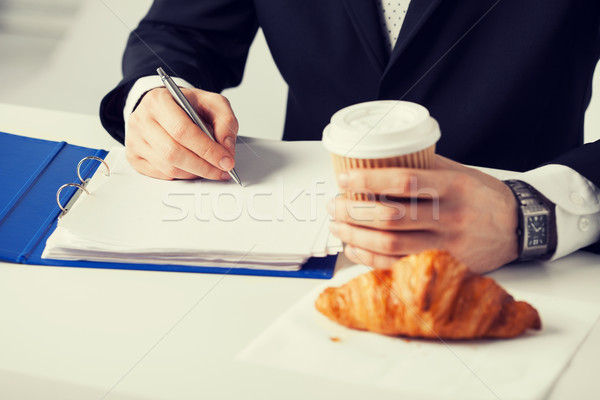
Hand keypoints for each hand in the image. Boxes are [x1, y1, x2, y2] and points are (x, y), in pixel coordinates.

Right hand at [125, 87, 238, 179]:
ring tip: (211, 170)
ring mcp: (135, 140)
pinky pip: (161, 175)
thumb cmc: (187, 105)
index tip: (226, 160)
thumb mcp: (212, 103)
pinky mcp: (134, 157)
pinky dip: (182, 176)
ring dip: (194, 173)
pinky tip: (194, 169)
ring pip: (167, 167)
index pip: (182, 130)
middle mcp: (142, 120)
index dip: (207, 149)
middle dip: (203, 166)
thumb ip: (225, 121)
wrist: (165, 106)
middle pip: (173, 152)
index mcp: (158, 101)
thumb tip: (227, 147)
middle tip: (222, 170)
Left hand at [328, 155, 518, 273]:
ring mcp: (446, 245)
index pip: (404, 182)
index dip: (369, 181)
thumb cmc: (483, 196)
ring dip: (356, 236)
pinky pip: (399, 266)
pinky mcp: (443, 266)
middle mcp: (449, 217)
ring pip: (391, 245)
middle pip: (391, 217)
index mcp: (453, 187)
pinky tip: (354, 248)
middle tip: (334, 205)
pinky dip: (370, 258)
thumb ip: (424, 167)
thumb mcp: (459, 172)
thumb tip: (380, 160)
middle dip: (354, 212)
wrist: (518, 228)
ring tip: (337, 226)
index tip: (344, 179)